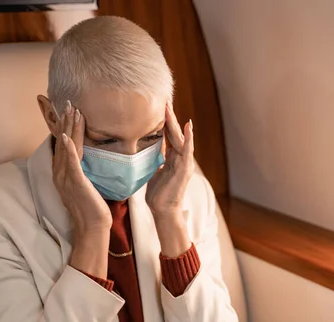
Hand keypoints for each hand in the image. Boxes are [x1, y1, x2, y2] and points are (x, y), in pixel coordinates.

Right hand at [53, 100, 110, 277]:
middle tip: (68, 103)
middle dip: (65, 122)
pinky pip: (70, 162)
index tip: (69, 110)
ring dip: (68, 128)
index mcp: (63, 173)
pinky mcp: (75, 183)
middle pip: (62, 142)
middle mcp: (61, 173)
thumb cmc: (93, 207)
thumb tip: (89, 159)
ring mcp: (66, 178)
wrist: (93, 226)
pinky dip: (67, 149)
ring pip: (66, 147)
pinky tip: (66, 136)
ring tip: (71, 111)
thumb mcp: (87, 184)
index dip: (65, 127)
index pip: (63, 145)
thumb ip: (84, 170)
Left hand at [146, 102, 194, 218]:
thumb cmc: (158, 194)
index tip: (158, 106)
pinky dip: (189, 137)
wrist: (164, 210)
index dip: (163, 121)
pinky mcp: (185, 168)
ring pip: (180, 138)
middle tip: (163, 99)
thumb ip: (153, 158)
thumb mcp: (153, 171)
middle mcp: (180, 157)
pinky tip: (188, 125)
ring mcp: (184, 162)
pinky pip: (188, 150)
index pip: (168, 135)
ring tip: (170, 107)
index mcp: (172, 157)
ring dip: (175, 122)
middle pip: (174, 133)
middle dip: (168, 117)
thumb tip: (144, 148)